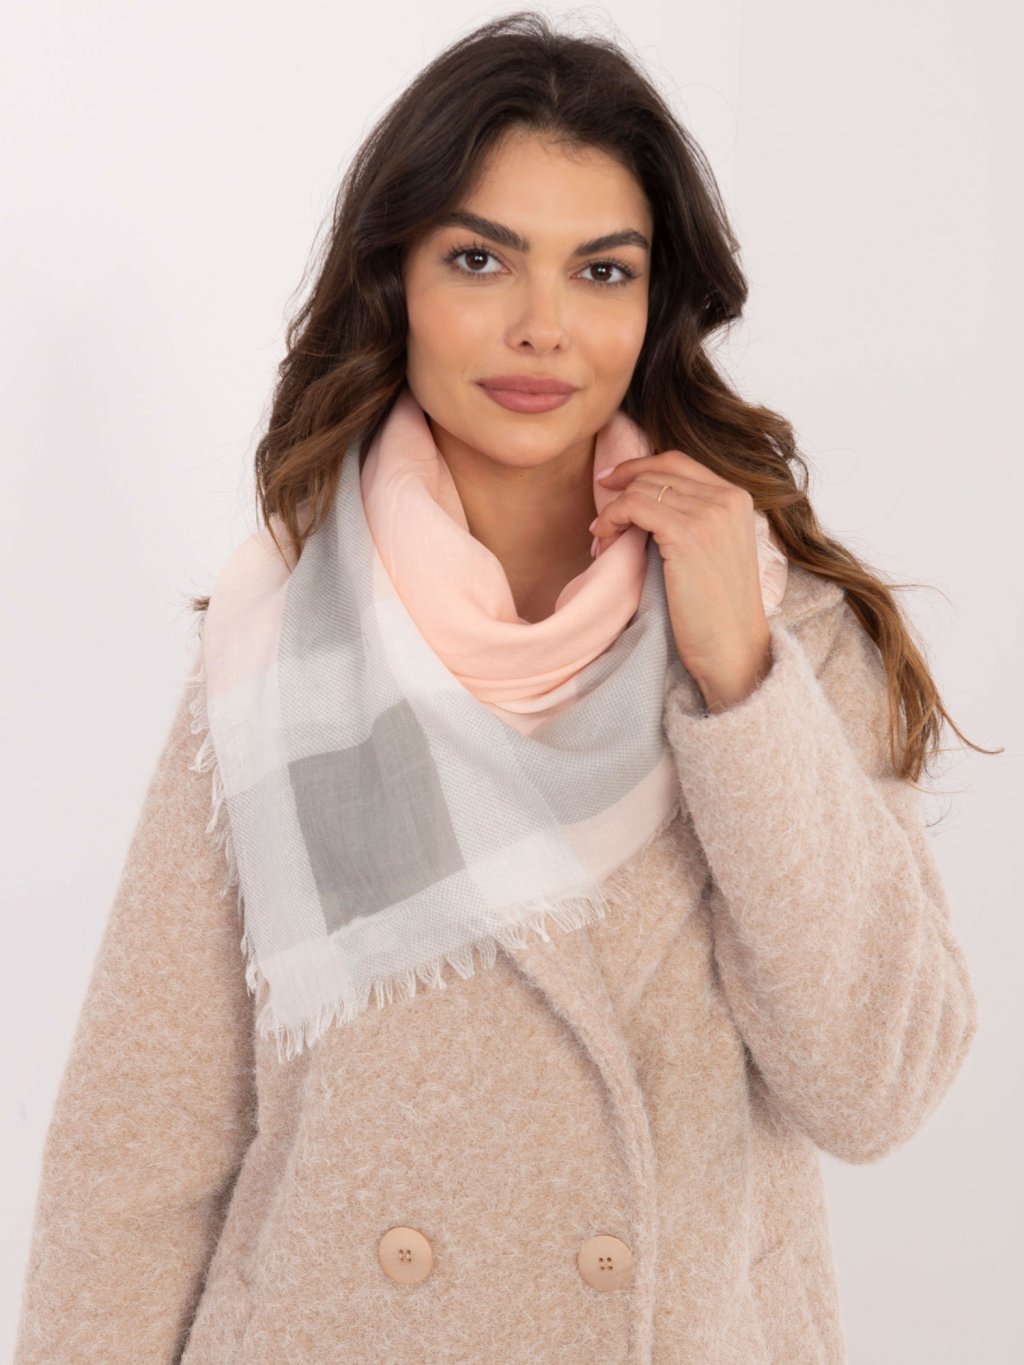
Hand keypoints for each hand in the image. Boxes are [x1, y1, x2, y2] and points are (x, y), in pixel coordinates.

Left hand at [591, 452, 772, 704]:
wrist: (732, 649)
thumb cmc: (716, 611)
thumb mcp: (712, 551)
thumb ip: (691, 519)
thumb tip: (640, 499)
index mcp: (738, 498)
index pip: (678, 462)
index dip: (639, 466)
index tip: (611, 480)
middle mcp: (727, 498)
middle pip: (658, 470)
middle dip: (622, 488)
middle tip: (599, 516)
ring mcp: (709, 514)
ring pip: (643, 488)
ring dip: (613, 509)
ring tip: (602, 538)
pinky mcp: (687, 533)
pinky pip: (634, 506)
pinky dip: (612, 518)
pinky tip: (604, 539)